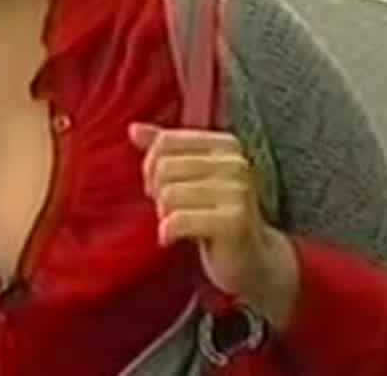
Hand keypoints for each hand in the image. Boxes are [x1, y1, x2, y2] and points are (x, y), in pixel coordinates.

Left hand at [129, 123, 298, 325]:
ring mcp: (238, 191)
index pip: (167, 141)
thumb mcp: (191, 177)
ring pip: (169, 194)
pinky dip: (167, 232)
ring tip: (177, 224)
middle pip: (164, 166)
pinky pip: (178, 220)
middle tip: (169, 210)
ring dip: (164, 215)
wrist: (252, 260)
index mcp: (226, 146)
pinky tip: (172, 239)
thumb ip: (165, 150)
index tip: (157, 186)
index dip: (150, 165)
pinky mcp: (234, 221)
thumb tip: (134, 128)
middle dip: (156, 192)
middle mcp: (236, 163)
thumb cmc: (216, 215)